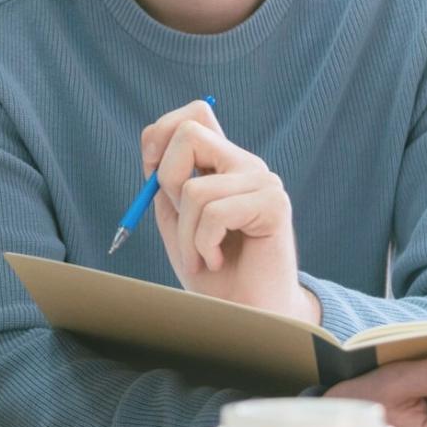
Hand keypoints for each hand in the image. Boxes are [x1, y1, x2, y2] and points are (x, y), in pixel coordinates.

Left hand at [142, 99, 317, 320]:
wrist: (246, 314)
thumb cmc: (211, 271)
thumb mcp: (177, 221)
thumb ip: (166, 185)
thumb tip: (154, 152)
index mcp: (223, 163)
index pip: (195, 112)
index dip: (161, 135)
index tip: (152, 176)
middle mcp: (245, 164)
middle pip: (190, 132)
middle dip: (167, 180)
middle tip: (180, 219)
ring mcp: (263, 181)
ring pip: (194, 188)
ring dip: (185, 234)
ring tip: (202, 256)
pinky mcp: (274, 205)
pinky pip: (214, 213)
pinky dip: (203, 245)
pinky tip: (217, 260)